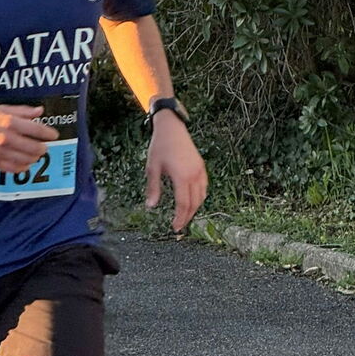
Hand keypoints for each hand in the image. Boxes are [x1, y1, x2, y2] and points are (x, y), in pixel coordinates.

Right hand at [0, 105, 58, 172]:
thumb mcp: (2, 109)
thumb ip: (23, 111)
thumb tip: (40, 111)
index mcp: (10, 122)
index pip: (37, 129)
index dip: (49, 133)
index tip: (54, 135)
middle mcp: (7, 138)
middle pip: (35, 148)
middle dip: (43, 148)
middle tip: (44, 147)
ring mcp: (1, 152)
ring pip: (27, 160)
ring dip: (34, 158)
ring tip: (35, 155)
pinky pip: (14, 168)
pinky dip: (23, 167)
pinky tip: (25, 164)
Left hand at [145, 111, 207, 231]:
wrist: (172, 128)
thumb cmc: (160, 146)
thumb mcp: (152, 168)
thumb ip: (153, 188)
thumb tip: (150, 206)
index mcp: (181, 176)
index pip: (183, 204)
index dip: (180, 218)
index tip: (175, 227)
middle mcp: (194, 175)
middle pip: (194, 203)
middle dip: (187, 217)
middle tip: (179, 226)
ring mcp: (200, 170)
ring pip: (201, 196)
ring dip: (194, 208)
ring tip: (184, 216)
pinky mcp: (201, 166)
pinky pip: (204, 187)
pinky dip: (199, 197)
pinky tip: (192, 200)